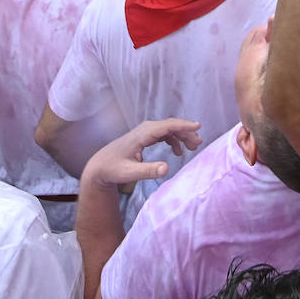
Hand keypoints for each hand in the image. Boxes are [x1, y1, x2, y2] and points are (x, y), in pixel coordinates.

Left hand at [81, 118, 201, 189]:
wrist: (100, 165)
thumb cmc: (113, 169)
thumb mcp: (129, 173)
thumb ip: (147, 171)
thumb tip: (166, 168)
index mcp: (143, 134)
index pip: (167, 126)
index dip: (184, 125)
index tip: (198, 126)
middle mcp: (145, 129)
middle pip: (171, 126)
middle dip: (187, 132)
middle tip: (199, 144)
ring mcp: (146, 132)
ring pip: (169, 129)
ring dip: (182, 136)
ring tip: (194, 147)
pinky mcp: (146, 137)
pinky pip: (165, 134)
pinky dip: (174, 140)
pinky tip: (178, 152)